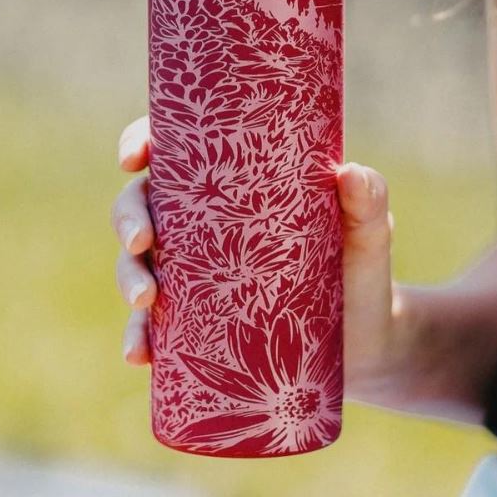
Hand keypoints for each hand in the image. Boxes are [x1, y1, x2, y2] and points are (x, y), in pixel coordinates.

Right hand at [107, 115, 397, 381]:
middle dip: (128, 219)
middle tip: (141, 241)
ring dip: (127, 278)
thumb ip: (367, 202)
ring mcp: (192, 275)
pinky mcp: (193, 325)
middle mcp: (202, 225)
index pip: (175, 151)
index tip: (133, 159)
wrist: (368, 344)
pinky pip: (151, 328)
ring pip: (137, 264)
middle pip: (141, 205)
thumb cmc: (361, 271)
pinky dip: (138, 338)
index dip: (140, 143)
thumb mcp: (367, 235)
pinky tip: (140, 353)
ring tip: (145, 303)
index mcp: (233, 184)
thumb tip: (350, 174)